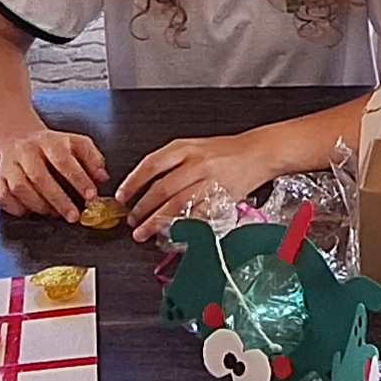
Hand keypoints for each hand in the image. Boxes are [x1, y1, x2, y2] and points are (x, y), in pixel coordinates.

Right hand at [0, 126, 107, 218]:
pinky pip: (4, 198)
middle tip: (74, 216)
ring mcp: (10, 166)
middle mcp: (26, 152)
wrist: (19, 137)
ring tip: (55, 213)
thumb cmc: (52, 146)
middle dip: (59, 200)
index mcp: (48, 141)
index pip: (63, 160)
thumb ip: (93, 159)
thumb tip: (102, 177)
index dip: (78, 179)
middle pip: (39, 177)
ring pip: (20, 188)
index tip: (91, 196)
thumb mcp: (77, 143)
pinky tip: (33, 211)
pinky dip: (18, 209)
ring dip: (39, 205)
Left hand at [117, 128, 305, 239]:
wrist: (258, 153)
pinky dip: (181, 226)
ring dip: (155, 221)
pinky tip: (171, 233)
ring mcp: (208, 181)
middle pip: (161, 188)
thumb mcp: (194, 147)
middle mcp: (195, 163)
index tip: (122, 196)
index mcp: (184, 148)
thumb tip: (144, 185)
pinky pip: (197, 215)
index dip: (133, 183)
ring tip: (143, 232)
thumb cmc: (225, 151)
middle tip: (131, 220)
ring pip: (175, 205)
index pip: (150, 165)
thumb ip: (170, 163)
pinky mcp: (220, 198)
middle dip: (142, 208)